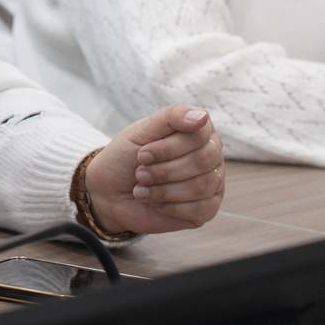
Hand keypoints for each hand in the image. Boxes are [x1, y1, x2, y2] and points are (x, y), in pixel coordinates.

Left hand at [83, 105, 224, 233]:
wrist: (111, 192)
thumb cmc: (126, 158)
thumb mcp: (141, 131)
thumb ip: (171, 117)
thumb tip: (202, 116)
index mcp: (198, 130)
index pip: (199, 135)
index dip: (168, 148)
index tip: (141, 154)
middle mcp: (211, 154)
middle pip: (203, 160)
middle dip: (164, 170)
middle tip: (140, 173)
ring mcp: (213, 182)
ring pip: (202, 186)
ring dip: (164, 189)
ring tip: (143, 187)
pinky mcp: (207, 208)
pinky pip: (201, 209)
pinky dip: (170, 206)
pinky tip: (154, 202)